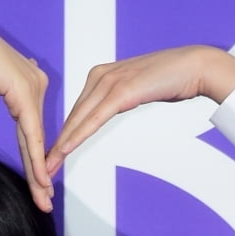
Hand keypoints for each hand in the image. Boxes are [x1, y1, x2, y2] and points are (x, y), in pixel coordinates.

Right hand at [0, 14, 52, 212]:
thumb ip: (3, 89)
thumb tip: (7, 92)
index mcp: (29, 81)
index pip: (32, 129)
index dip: (35, 158)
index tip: (38, 184)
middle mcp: (36, 83)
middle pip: (37, 138)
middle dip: (40, 173)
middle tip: (46, 200)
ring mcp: (33, 86)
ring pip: (36, 140)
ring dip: (38, 173)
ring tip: (44, 199)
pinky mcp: (25, 91)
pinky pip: (31, 133)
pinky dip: (35, 158)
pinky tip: (40, 179)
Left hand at [46, 45, 234, 172]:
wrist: (193, 66)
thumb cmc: (170, 80)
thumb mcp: (137, 90)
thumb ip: (120, 98)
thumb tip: (111, 109)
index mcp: (101, 75)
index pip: (77, 111)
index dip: (64, 135)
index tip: (51, 155)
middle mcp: (100, 75)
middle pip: (73, 117)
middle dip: (56, 144)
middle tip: (40, 168)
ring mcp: (109, 81)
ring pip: (79, 120)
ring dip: (61, 146)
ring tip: (46, 167)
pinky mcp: (120, 91)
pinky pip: (93, 119)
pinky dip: (77, 136)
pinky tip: (65, 150)